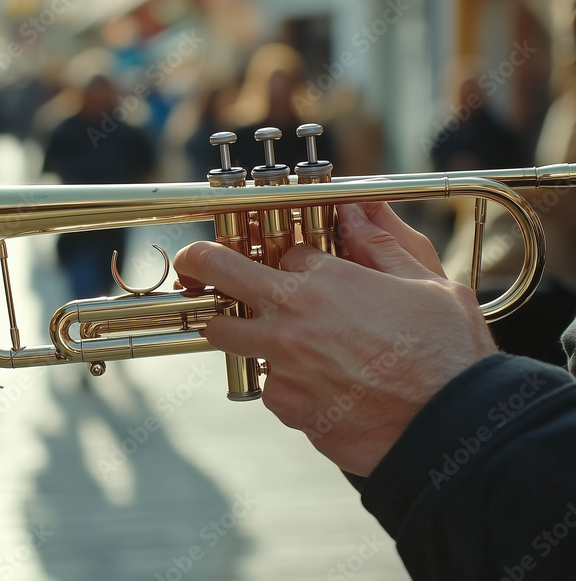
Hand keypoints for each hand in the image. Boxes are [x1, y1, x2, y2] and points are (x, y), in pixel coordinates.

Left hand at [173, 203, 497, 475]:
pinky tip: (319, 384)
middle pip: (217, 274)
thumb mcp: (428, 284)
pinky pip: (264, 384)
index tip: (290, 263)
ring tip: (264, 333)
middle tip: (192, 264)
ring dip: (235, 329)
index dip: (288, 257)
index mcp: (323, 280)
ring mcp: (280, 364)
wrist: (450, 431)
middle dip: (198, 263)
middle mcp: (290, 319)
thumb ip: (383, 245)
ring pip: (226, 335)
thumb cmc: (449, 354)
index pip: (279, 252)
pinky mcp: (284, 406)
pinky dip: (281, 380)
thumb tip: (358, 211)